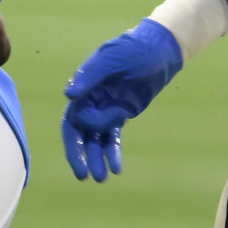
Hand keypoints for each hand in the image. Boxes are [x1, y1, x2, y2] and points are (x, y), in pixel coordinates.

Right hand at [62, 19, 182, 180]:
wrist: (159, 49)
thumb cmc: (132, 49)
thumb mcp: (110, 59)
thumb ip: (90, 76)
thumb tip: (69, 94)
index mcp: (83, 89)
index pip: (73, 118)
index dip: (75, 136)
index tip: (84, 146)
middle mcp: (91, 101)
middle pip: (81, 133)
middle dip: (81, 155)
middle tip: (83, 175)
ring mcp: (106, 108)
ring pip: (97, 138)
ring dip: (97, 158)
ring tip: (101, 178)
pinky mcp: (122, 113)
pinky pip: (113, 137)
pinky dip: (113, 152)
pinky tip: (116, 167)